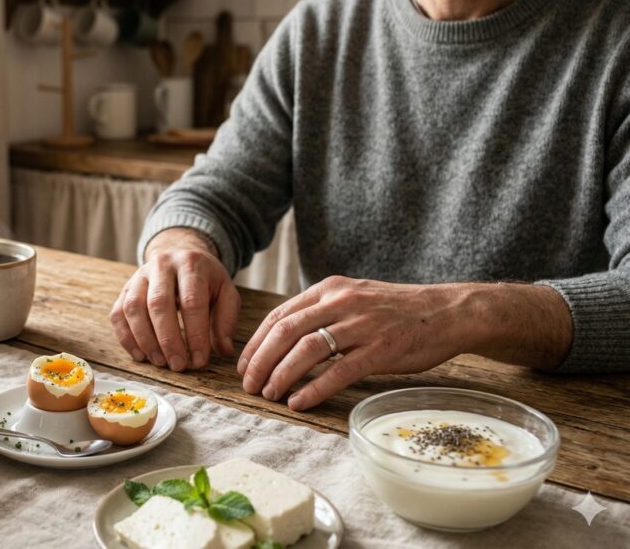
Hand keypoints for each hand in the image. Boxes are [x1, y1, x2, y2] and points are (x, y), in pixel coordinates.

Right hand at [110, 228, 239, 370]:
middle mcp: (161, 265)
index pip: (192, 301)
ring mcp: (139, 276)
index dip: (195, 334)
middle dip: (168, 339)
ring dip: (145, 340)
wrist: (179, 253)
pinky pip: (118, 313)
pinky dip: (126, 338)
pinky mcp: (125, 288)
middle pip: (159, 303)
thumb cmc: (205, 279)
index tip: (200, 360)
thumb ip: (226, 319)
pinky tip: (140, 355)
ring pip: (134, 308)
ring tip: (160, 362)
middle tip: (177, 365)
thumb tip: (224, 350)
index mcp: (191, 264)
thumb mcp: (225, 292)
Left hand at [237, 276, 571, 410]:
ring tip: (270, 395)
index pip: (279, 315)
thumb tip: (284, 339)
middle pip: (285, 332)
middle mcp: (341, 302)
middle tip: (250, 385)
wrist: (448, 311)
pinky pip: (338, 370)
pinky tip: (299, 401)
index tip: (243, 366)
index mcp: (329, 290)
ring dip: (282, 375)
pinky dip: (314, 388)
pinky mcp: (381, 348)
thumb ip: (322, 313)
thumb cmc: (397, 312)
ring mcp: (361, 324)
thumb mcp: (353, 299)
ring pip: (307, 350)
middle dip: (261, 361)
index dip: (255, 343)